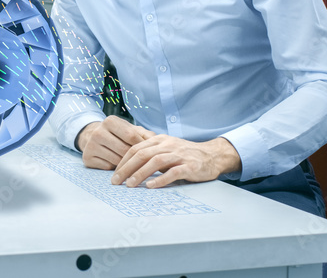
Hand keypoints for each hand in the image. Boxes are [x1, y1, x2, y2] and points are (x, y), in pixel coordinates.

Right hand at [76, 116, 154, 169]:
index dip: (143, 146)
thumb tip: (159, 142)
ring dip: (127, 165)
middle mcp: (98, 131)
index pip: (131, 136)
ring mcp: (91, 145)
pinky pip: (107, 167)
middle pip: (124, 149)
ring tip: (134, 165)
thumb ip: (146, 135)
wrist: (94, 137)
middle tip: (146, 163)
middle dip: (136, 158)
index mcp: (110, 121)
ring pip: (116, 160)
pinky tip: (119, 167)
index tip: (152, 153)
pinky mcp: (87, 157)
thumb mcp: (131, 130)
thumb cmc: (119, 135)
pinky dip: (115, 169)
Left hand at [111, 135, 241, 188]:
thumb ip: (151, 154)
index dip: (123, 161)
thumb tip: (129, 167)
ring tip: (130, 185)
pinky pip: (173, 172)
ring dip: (140, 173)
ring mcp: (179, 155)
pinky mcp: (189, 166)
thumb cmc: (186, 155)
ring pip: (155, 162)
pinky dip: (160, 179)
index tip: (114, 174)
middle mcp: (168, 145)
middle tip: (116, 181)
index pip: (136, 148)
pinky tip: (151, 186)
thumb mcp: (167, 149)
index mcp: (160, 140)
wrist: (212, 156)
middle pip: (142, 154)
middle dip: (126, 168)